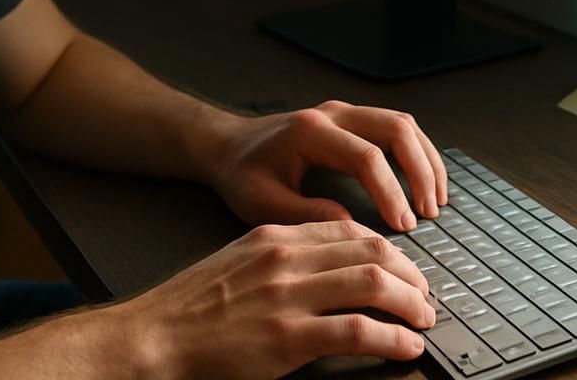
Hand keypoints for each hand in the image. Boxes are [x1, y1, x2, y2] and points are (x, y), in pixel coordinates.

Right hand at [102, 220, 432, 378]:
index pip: (349, 230)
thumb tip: (327, 270)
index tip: (404, 269)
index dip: (388, 249)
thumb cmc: (191, 309)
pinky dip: (392, 338)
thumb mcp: (239, 263)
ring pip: (374, 282)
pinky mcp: (287, 338)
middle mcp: (286, 258)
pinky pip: (358, 330)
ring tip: (423, 320)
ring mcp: (288, 297)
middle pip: (372, 250)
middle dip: (410, 273)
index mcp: (275, 237)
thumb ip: (282, 259)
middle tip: (424, 297)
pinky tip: (405, 346)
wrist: (153, 338)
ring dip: (411, 303)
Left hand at [208, 100, 447, 232]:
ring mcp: (344, 112)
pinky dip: (416, 153)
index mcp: (310, 132)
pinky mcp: (351, 119)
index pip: (365, 157)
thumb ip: (306, 215)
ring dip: (425, 160)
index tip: (404, 226)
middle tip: (429, 212)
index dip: (390, 192)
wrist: (227, 146)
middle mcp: (332, 113)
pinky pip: (395, 127)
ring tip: (436, 200)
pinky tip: (424, 182)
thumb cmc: (241, 175)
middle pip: (395, 128)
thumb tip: (354, 228)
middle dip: (420, 171)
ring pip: (402, 123)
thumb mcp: (263, 203)